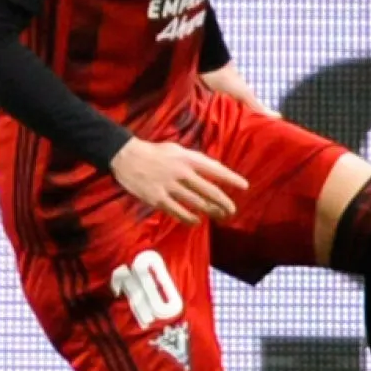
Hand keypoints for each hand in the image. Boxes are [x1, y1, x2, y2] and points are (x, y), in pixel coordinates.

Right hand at [110, 139, 248, 225]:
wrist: (126, 157)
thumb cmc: (154, 152)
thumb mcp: (177, 149)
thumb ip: (196, 159)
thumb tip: (216, 168)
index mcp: (187, 159)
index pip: (215, 170)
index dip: (231, 179)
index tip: (244, 187)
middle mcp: (181, 173)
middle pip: (209, 191)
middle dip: (224, 202)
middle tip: (232, 210)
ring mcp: (169, 187)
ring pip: (196, 204)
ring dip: (210, 212)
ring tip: (219, 216)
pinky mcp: (158, 199)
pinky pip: (178, 212)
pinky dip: (190, 219)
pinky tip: (196, 222)